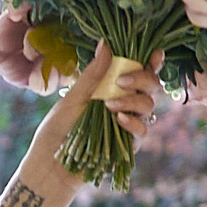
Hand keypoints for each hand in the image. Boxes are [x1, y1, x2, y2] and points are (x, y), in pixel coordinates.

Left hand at [9, 50, 163, 206]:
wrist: (52, 163)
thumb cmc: (58, 128)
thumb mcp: (73, 97)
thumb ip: (93, 74)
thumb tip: (106, 43)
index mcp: (112, 88)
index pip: (139, 71)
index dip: (152, 61)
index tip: (155, 53)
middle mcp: (125, 103)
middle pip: (152, 85)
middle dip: (142, 78)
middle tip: (121, 81)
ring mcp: (129, 123)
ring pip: (149, 105)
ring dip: (133, 101)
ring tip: (109, 105)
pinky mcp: (130, 144)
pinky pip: (143, 129)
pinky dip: (133, 122)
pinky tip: (118, 119)